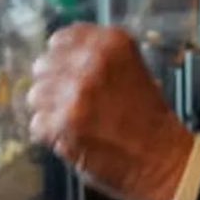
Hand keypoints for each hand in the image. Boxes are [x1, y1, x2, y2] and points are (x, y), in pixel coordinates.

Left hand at [27, 24, 193, 199]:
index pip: (61, 39)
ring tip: (73, 122)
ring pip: (36, 95)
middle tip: (70, 103)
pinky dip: (50, 135)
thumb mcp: (131, 69)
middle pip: (43, 65)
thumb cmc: (148, 118)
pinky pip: (37, 124)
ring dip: (49, 111)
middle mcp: (92, 60)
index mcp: (111, 42)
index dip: (60, 58)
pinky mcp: (64, 122)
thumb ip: (96, 57)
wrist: (163, 160)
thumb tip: (56, 55)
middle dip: (52, 85)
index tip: (65, 72)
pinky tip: (72, 138)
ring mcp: (76, 91)